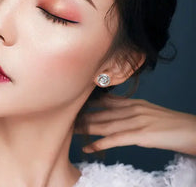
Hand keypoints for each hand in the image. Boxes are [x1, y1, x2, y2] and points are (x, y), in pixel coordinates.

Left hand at [78, 94, 195, 155]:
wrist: (191, 130)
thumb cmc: (168, 123)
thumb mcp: (145, 110)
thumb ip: (128, 109)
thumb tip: (113, 111)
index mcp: (132, 103)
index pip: (104, 103)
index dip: (87, 106)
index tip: (74, 107)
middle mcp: (131, 109)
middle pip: (100, 114)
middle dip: (82, 117)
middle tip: (65, 120)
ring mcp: (135, 121)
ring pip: (104, 125)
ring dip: (85, 129)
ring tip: (69, 132)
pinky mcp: (141, 135)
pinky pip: (115, 139)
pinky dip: (100, 143)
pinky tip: (88, 147)